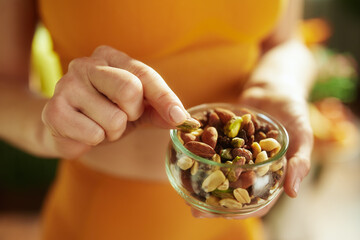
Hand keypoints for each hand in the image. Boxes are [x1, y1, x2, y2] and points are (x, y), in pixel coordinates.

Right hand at [42, 45, 187, 158]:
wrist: (68, 128)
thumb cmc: (107, 112)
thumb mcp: (138, 108)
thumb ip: (160, 110)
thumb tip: (183, 119)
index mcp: (109, 57)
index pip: (144, 74)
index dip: (165, 98)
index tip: (179, 117)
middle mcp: (85, 64)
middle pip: (129, 89)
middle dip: (132, 114)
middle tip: (122, 117)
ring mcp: (66, 85)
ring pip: (114, 119)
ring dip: (113, 132)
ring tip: (100, 125)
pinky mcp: (54, 110)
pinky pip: (93, 134)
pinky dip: (95, 140)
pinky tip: (84, 132)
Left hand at [191, 87, 312, 218]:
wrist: (274, 87)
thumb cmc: (293, 112)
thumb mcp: (302, 136)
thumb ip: (299, 162)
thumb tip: (293, 192)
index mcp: (270, 175)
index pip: (256, 202)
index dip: (241, 212)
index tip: (222, 216)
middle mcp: (250, 168)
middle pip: (232, 193)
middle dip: (214, 204)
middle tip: (195, 210)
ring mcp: (235, 154)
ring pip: (218, 174)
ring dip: (203, 184)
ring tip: (185, 190)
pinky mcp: (223, 140)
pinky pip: (211, 150)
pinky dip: (199, 156)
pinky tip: (185, 159)